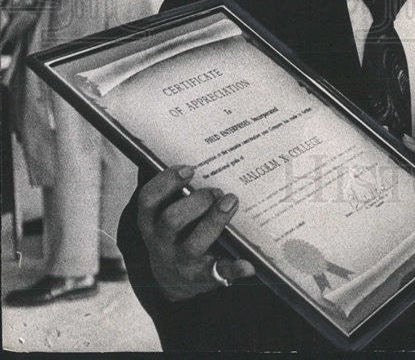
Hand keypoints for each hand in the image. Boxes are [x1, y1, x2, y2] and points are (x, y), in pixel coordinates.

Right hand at [136, 165, 254, 300]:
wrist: (174, 279)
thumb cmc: (178, 230)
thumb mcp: (167, 212)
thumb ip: (179, 189)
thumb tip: (204, 153)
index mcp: (151, 222)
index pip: (148, 201)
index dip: (167, 182)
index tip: (190, 169)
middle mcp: (161, 243)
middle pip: (171, 221)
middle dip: (196, 202)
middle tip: (218, 190)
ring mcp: (180, 262)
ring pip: (192, 245)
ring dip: (214, 221)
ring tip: (232, 202)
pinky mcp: (202, 277)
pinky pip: (217, 274)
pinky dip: (233, 269)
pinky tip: (249, 264)